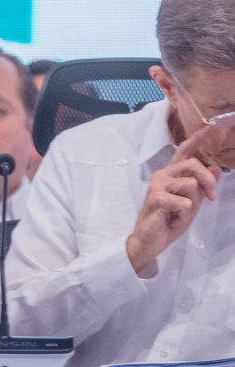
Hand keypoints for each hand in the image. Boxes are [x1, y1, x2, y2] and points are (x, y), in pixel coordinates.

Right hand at [125, 123, 222, 274]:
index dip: (198, 139)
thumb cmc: (168, 221)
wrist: (149, 240)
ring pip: (191, 184)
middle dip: (208, 182)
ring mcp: (157, 185)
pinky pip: (185, 201)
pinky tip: (172, 218)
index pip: (184, 152)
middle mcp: (163, 175)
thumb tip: (216, 168)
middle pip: (193, 164)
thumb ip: (202, 186)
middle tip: (213, 198)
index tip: (211, 126)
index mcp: (171, 175)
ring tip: (181, 214)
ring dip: (194, 203)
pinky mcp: (156, 198)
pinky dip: (184, 213)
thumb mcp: (192, 203)